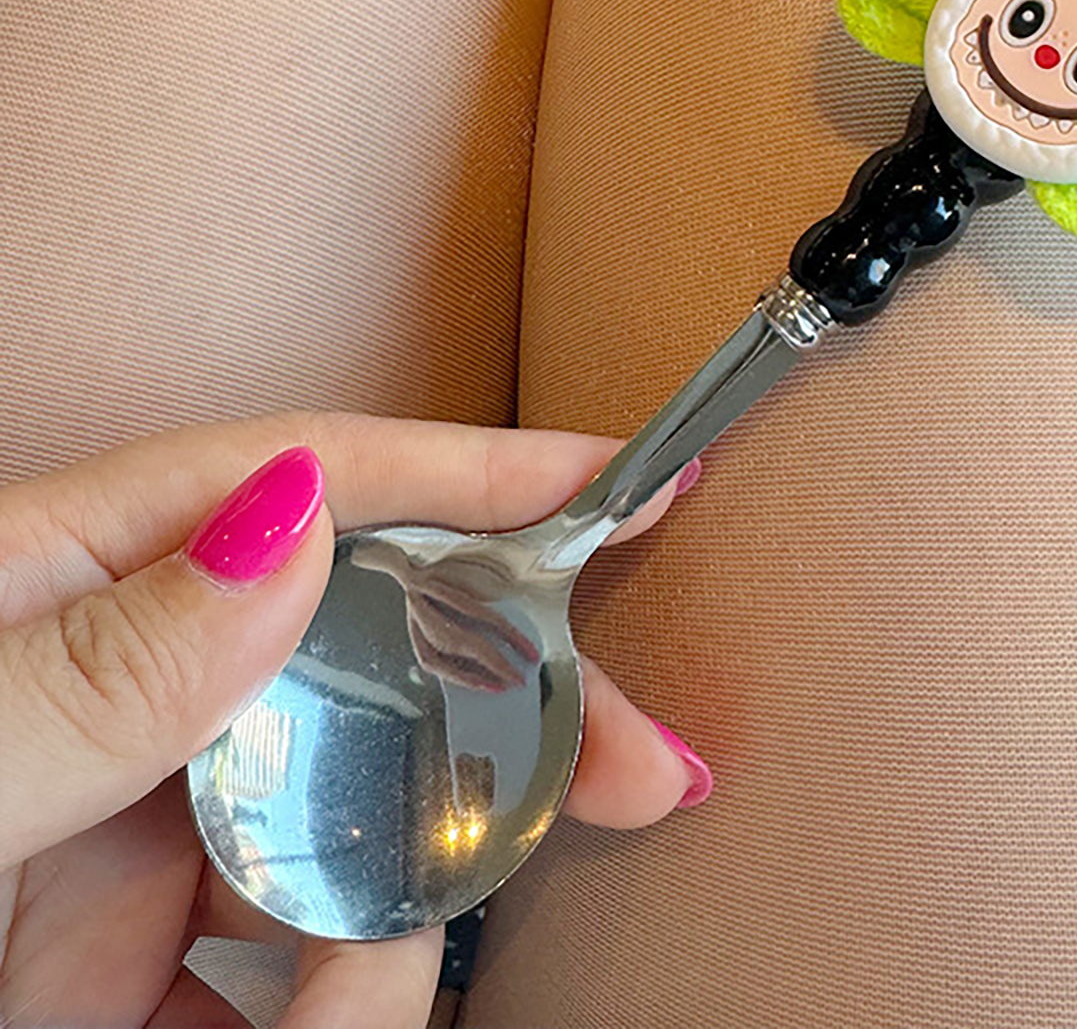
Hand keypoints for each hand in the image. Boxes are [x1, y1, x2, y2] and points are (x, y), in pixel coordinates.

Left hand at [0, 413, 708, 1028]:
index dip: (472, 471)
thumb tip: (288, 527)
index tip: (611, 477)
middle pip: (367, 645)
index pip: (305, 482)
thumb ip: (88, 666)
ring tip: (371, 988)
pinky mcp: (135, 939)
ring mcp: (134, 814)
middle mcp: (116, 681)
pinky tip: (327, 1016)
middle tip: (648, 764)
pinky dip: (340, 991)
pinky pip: (292, 939)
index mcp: (52, 583)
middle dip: (514, 707)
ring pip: (348, 808)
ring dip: (402, 903)